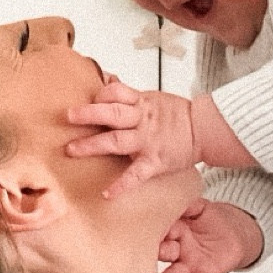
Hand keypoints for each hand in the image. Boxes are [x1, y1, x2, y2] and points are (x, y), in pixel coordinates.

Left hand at [66, 81, 196, 194]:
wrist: (204, 130)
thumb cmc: (177, 115)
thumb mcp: (152, 98)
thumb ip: (128, 94)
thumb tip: (106, 79)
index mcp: (141, 103)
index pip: (116, 92)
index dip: (100, 94)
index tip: (86, 99)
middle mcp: (142, 121)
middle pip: (112, 113)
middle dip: (89, 114)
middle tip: (68, 116)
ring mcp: (147, 142)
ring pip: (117, 141)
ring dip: (93, 145)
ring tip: (72, 150)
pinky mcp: (155, 162)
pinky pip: (136, 174)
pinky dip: (122, 185)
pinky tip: (107, 193)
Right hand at [157, 198, 263, 272]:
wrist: (233, 232)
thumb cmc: (211, 219)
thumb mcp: (199, 205)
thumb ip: (187, 202)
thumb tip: (176, 193)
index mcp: (173, 230)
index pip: (160, 230)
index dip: (153, 230)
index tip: (144, 228)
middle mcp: (178, 250)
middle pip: (163, 253)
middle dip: (157, 253)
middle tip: (150, 254)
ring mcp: (190, 264)